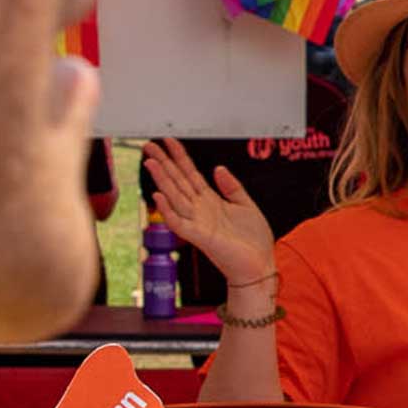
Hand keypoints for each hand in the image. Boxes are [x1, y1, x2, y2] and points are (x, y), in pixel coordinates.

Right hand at [142, 138, 276, 282]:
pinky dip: (168, 211)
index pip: (190, 174)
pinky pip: (179, 223)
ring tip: (151, 163)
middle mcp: (200, 209)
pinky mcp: (201, 237)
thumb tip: (218, 168)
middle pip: (177, 181)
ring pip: (175, 197)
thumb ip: (232, 187)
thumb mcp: (246, 205)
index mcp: (211, 201)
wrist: (259, 266)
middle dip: (164, 163)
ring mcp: (198, 222)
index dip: (179, 157)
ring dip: (162, 180)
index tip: (169, 141)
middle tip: (148, 146)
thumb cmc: (252, 241)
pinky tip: (159, 196)